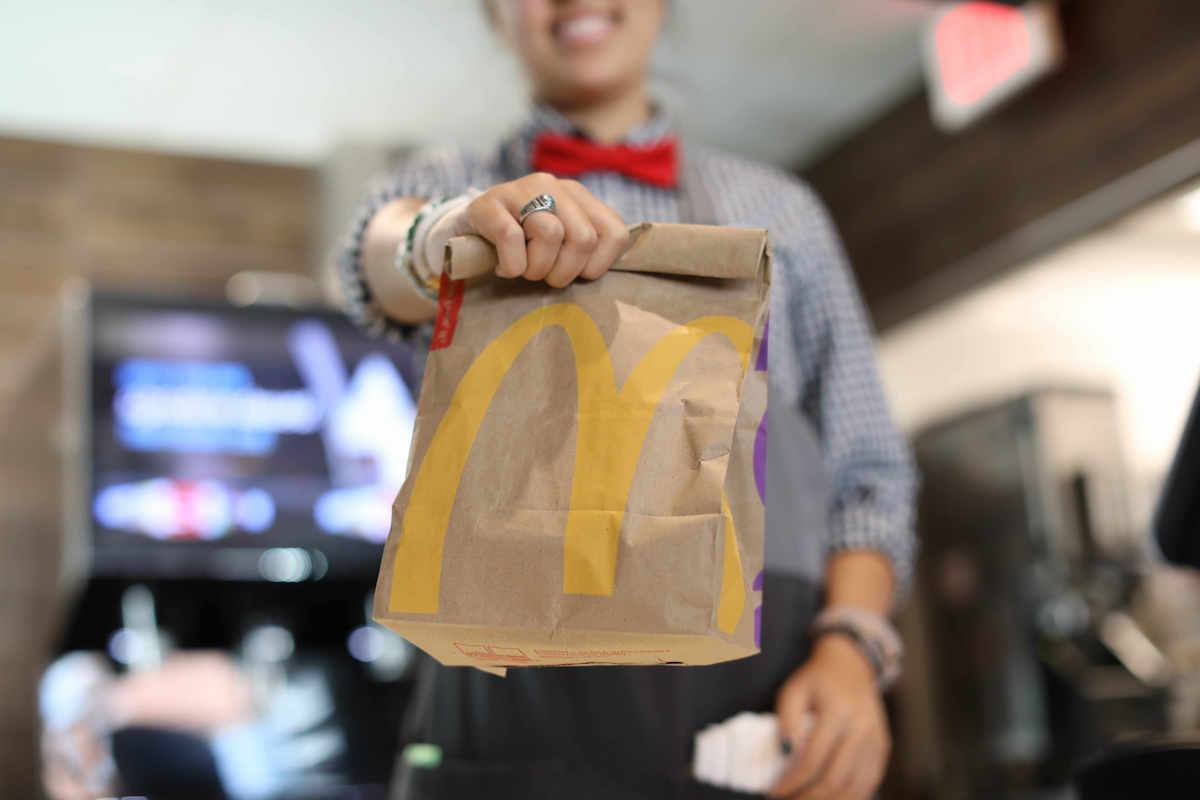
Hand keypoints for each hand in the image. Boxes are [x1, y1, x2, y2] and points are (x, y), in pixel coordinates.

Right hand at [463, 172, 628, 286]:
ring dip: (536, 268)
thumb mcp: (560, 246)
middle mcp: (552, 185)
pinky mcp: (488, 203)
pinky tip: (503, 267)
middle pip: (583, 238)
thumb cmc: (521, 247)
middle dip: (565, 271)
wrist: (465, 235)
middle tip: (544, 276)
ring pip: (550, 234)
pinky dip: (511, 265)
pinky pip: (511, 239)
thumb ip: (586, 252)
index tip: (576, 274)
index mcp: (578, 196)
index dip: (598, 265)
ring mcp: (519, 189)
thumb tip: (605, 275)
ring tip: (523, 270)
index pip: (614, 233)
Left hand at [769, 635, 890, 799]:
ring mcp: (877, 740)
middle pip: (835, 779)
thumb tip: (785, 753)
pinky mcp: (882, 748)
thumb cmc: (817, 679)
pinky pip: (868, 783)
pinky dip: (848, 797)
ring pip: (855, 788)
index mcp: (838, 711)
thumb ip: (787, 719)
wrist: (851, 665)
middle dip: (809, 798)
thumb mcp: (794, 689)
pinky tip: (828, 798)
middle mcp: (862, 728)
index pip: (813, 759)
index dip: (792, 781)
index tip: (774, 792)